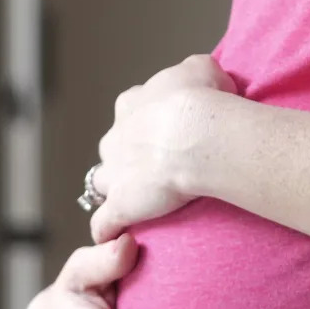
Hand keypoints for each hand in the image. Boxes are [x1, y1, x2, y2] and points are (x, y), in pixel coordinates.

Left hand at [90, 54, 237, 243]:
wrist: (195, 133)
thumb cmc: (202, 99)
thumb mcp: (204, 69)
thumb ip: (198, 71)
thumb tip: (206, 77)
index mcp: (132, 105)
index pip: (130, 111)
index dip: (146, 122)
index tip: (166, 129)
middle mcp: (115, 138)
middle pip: (113, 149)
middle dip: (128, 157)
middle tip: (158, 167)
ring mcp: (114, 174)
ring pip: (103, 184)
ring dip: (116, 192)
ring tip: (137, 205)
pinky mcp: (119, 206)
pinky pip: (105, 225)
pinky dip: (109, 232)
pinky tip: (120, 239)